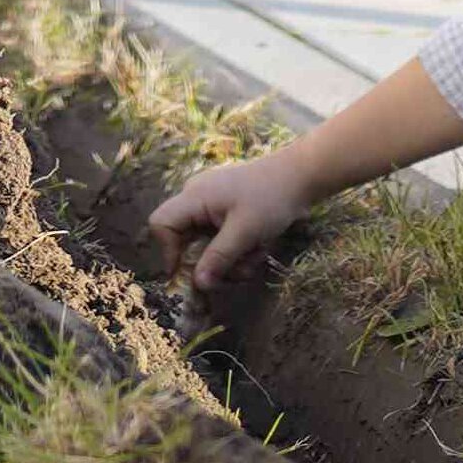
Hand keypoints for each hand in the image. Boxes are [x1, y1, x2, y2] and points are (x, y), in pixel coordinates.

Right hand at [149, 151, 313, 293]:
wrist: (300, 177)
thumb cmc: (270, 198)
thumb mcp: (245, 232)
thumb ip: (219, 258)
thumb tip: (198, 284)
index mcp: (194, 197)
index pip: (162, 224)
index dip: (169, 251)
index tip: (190, 274)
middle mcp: (197, 200)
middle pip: (186, 241)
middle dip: (212, 262)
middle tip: (236, 273)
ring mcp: (212, 206)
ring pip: (207, 245)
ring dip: (230, 260)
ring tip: (255, 258)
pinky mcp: (227, 213)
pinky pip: (221, 240)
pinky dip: (237, 250)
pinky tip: (259, 249)